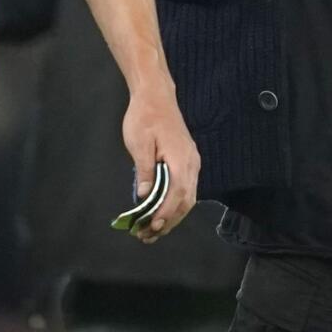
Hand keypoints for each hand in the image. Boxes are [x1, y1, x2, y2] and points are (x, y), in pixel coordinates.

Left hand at [120, 79, 200, 242]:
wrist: (155, 96)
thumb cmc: (145, 116)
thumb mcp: (139, 143)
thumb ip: (145, 171)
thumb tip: (145, 196)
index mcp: (181, 159)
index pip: (178, 194)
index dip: (166, 214)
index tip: (151, 227)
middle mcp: (191, 163)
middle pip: (186, 201)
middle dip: (168, 221)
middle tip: (148, 235)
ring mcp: (192, 162)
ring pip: (188, 197)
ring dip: (172, 216)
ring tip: (153, 230)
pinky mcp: (187, 161)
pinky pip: (186, 189)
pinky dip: (175, 204)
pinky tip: (162, 212)